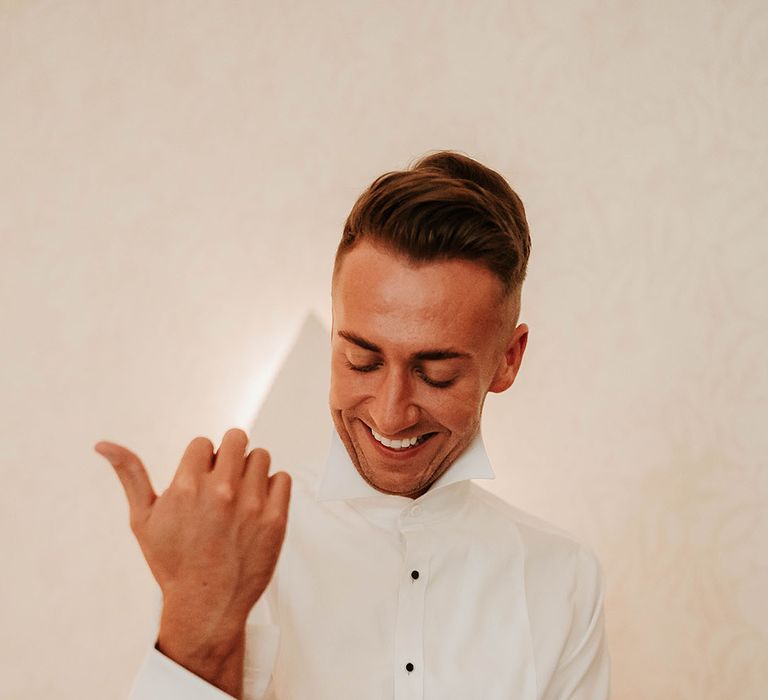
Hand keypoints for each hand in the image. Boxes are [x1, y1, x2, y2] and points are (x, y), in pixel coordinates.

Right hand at [95, 428, 290, 696]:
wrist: (206, 605)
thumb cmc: (171, 562)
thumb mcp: (143, 519)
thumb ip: (130, 475)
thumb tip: (103, 444)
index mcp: (186, 486)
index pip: (203, 443)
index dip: (201, 462)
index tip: (199, 484)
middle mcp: (220, 491)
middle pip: (236, 439)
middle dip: (228, 455)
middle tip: (223, 482)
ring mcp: (251, 504)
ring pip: (260, 456)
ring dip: (251, 471)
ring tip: (240, 497)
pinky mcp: (275, 519)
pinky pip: (282, 478)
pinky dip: (272, 488)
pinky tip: (257, 507)